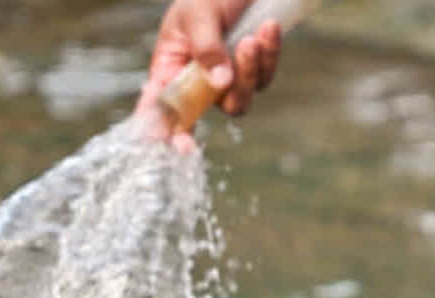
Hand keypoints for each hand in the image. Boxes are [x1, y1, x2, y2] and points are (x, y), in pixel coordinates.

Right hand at [137, 0, 281, 147]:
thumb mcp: (199, 13)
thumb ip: (206, 48)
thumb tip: (220, 82)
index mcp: (171, 68)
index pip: (164, 108)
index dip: (170, 131)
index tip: (183, 146)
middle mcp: (197, 82)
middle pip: (216, 109)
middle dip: (236, 85)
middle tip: (246, 46)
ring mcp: (226, 80)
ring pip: (242, 99)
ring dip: (253, 67)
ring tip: (254, 34)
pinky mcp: (252, 72)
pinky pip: (264, 76)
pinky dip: (270, 51)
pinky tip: (269, 27)